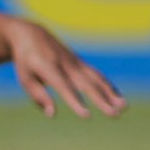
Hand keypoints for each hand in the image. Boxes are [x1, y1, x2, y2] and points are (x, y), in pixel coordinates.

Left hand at [2, 20, 124, 119]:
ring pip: (96, 78)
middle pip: (86, 85)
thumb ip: (38, 97)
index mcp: (48, 68)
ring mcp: (75, 62)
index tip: (86, 115)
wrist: (32, 34)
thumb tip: (53, 114)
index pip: (64, 87)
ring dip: (111, 93)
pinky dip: (108, 86)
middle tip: (114, 114)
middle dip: (101, 100)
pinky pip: (97, 75)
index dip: (75, 101)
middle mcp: (65, 64)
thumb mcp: (25, 78)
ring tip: (123, 107)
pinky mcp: (80, 62)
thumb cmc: (25, 62)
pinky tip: (118, 98)